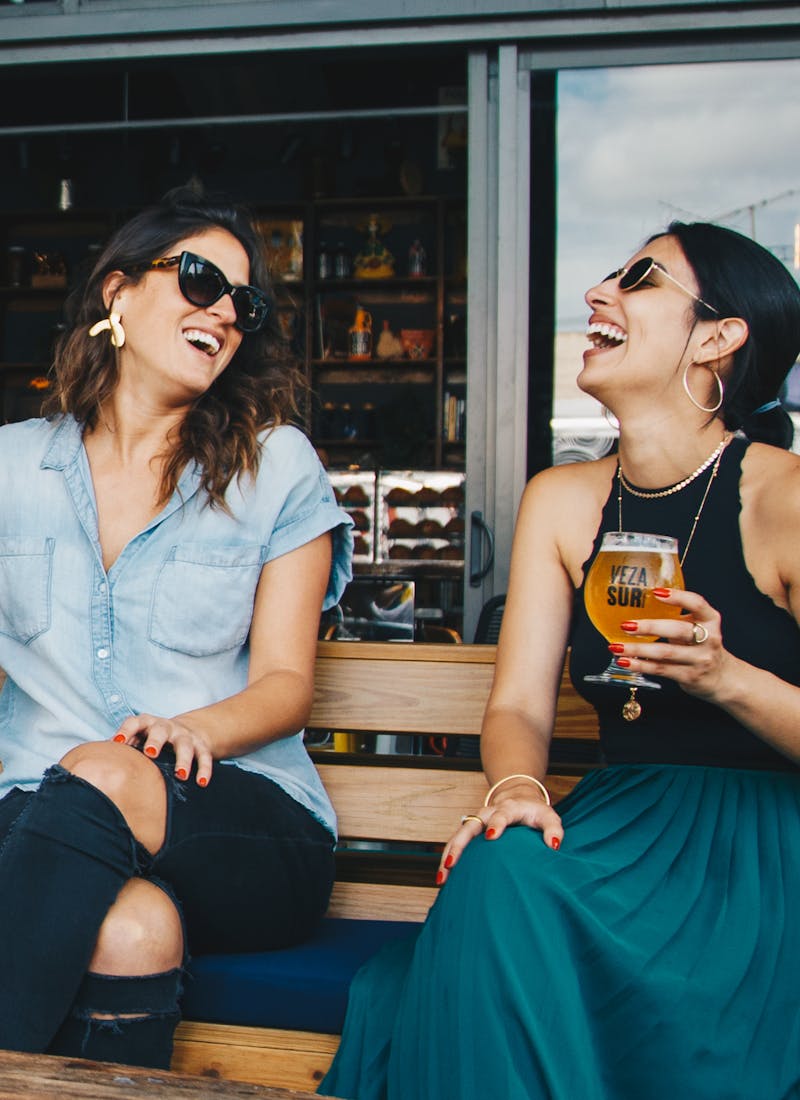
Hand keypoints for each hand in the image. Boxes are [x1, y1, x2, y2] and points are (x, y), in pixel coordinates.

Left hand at [112, 714, 213, 786]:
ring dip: (183, 759)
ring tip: (181, 775)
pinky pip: (204, 756)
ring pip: (185, 745)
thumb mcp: (139, 738)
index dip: (126, 730)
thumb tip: (99, 764)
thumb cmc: (153, 739)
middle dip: (156, 741)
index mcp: (147, 723)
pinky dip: (204, 769)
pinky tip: (202, 783)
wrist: (187, 730)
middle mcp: (167, 727)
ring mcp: (185, 735)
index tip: (118, 741)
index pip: (135, 722)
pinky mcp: (201, 745)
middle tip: (150, 754)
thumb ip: (124, 748)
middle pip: (161, 730)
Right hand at [436, 785, 563, 885]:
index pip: (501, 815)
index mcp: (508, 809)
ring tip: (442, 877)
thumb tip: (554, 846)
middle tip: (452, 863)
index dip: (496, 824)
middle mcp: (488, 813)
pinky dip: (448, 858)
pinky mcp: (470, 830)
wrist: (518, 797)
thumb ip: (553, 830)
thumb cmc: (534, 811)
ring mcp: (476, 821)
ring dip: (449, 855)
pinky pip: (455, 843)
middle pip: (469, 826)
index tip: (491, 836)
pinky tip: (443, 877)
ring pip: (458, 836)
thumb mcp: (548, 817)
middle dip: (459, 844)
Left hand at [609, 587, 726, 699]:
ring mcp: (700, 660)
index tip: (656, 593)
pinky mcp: (689, 676)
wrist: (722, 677)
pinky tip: (624, 661)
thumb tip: (639, 602)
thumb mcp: (698, 626)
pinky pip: (661, 669)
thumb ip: (677, 615)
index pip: (697, 604)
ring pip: (665, 653)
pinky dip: (640, 665)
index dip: (677, 597)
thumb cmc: (702, 645)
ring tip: (616, 646)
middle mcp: (708, 639)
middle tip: (626, 625)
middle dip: (649, 627)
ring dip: (637, 649)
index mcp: (710, 620)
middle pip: (677, 630)